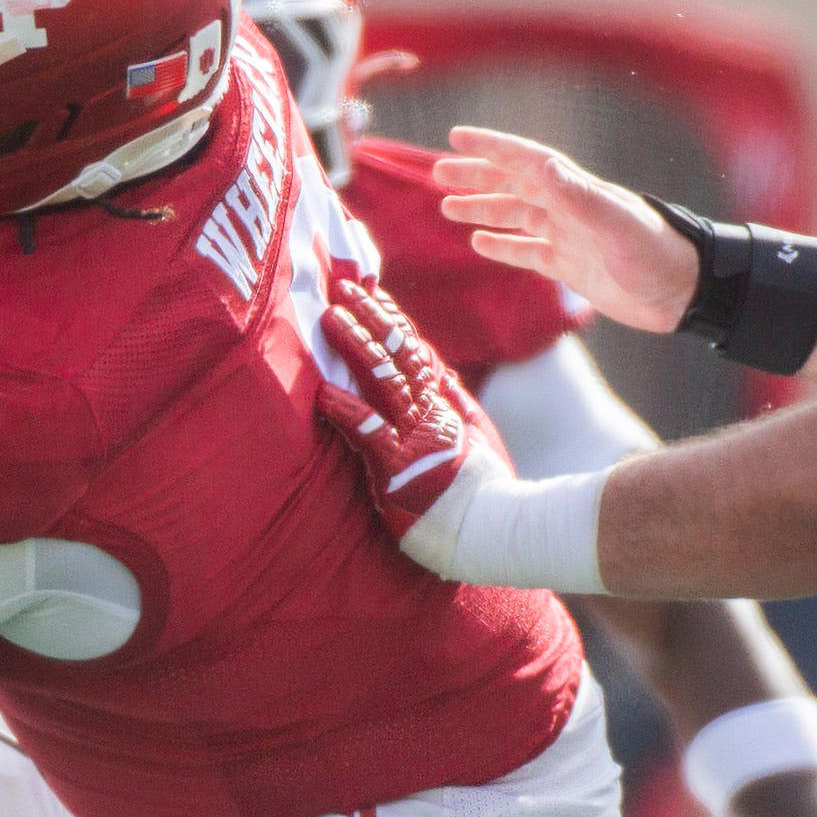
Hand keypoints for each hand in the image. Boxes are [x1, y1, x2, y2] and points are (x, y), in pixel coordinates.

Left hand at [311, 272, 499, 571]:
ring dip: (356, 345)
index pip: (415, 348)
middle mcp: (430, 410)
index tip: (371, 289)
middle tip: (343, 286)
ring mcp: (415, 434)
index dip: (391, 317)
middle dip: (370, 315)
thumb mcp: (474, 434)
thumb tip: (435, 365)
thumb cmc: (484, 490)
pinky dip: (344, 409)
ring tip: (331, 317)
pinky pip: (368, 431)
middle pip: (398, 351)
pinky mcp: (399, 465)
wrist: (495, 530)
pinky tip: (321, 392)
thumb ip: (452, 398)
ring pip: (383, 378)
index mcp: (445, 403)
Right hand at [432, 127, 699, 333]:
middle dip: (477, 176)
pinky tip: (481, 242)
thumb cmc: (655, 254)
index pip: (526, 162)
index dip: (492, 148)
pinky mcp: (571, 267)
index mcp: (577, 192)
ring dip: (483, 209)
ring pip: (516, 216)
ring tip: (448, 207)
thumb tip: (540, 165)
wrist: (683, 292)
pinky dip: (503, 245)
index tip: (456, 137)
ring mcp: (569, 237)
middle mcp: (569, 209)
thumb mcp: (614, 222)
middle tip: (439, 173)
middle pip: (514, 185)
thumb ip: (576, 195)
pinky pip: (528, 252)